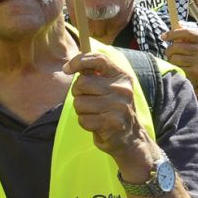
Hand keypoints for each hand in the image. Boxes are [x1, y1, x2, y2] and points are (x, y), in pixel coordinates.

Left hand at [68, 47, 152, 173]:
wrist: (130, 138)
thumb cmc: (112, 109)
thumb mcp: (109, 88)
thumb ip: (94, 75)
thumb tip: (71, 64)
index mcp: (121, 76)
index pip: (98, 59)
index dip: (79, 61)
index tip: (66, 69)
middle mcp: (122, 89)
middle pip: (82, 83)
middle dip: (77, 93)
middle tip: (88, 100)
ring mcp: (119, 106)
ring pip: (80, 102)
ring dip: (81, 110)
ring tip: (94, 113)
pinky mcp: (112, 123)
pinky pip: (83, 119)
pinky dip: (85, 123)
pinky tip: (96, 124)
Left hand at [164, 26, 197, 95]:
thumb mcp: (197, 48)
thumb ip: (186, 39)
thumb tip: (171, 29)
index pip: (186, 32)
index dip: (172, 33)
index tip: (163, 37)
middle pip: (176, 47)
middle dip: (169, 51)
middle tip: (171, 56)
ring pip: (174, 58)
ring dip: (171, 62)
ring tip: (177, 64)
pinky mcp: (195, 72)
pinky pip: (176, 68)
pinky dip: (174, 69)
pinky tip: (180, 70)